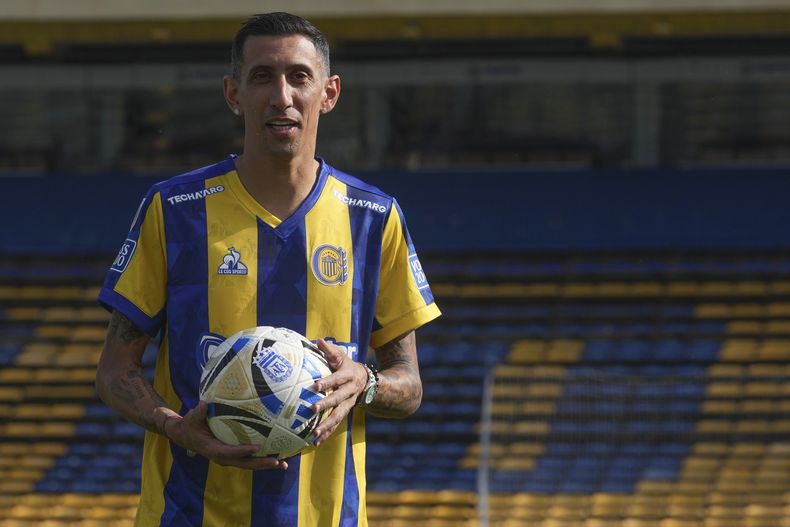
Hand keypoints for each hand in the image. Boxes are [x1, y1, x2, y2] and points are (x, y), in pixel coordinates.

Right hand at [164, 401, 287, 469]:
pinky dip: (262, 460)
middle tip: (277, 462)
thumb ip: (198, 413)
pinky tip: (276, 458)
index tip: (257, 448)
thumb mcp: (191, 418)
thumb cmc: (190, 425)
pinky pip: (248, 460)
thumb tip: (203, 404)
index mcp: (212, 449)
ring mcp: (228, 457)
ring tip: (283, 464)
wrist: (185, 435)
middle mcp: (222, 457)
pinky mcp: (232, 455)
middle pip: (244, 463)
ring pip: (249, 464)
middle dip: (261, 463)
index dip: (243, 451)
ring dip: (265, 465)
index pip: (229, 452)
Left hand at [310, 339, 367, 445]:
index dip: (327, 382)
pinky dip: (327, 434)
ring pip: (338, 416)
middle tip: (312, 409)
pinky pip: (336, 425)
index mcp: (348, 376)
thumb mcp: (341, 356)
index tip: (315, 385)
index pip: (336, 379)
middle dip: (325, 405)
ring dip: (326, 426)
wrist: (366, 381)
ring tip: (314, 434)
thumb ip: (330, 350)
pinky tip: (315, 442)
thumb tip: (318, 340)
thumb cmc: (347, 366)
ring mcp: (348, 404)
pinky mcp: (345, 413)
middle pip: (338, 399)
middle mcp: (349, 392)